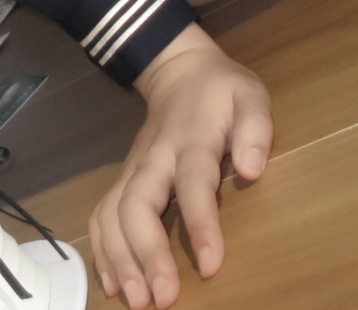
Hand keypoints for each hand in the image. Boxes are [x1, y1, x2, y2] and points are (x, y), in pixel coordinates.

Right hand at [89, 24, 271, 307]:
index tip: (211, 266)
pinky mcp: (124, 180)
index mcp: (191, 141)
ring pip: (112, 215)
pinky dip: (103, 251)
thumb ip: (255, 128)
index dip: (200, 225)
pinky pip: (102, 216)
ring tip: (137, 302)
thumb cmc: (221, 91)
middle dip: (146, 254)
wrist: (179, 70)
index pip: (193, 185)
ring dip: (120, 260)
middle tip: (161, 299)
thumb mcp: (249, 96)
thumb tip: (254, 168)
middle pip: (137, 206)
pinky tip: (114, 284)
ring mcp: (133, 170)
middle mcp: (154, 160)